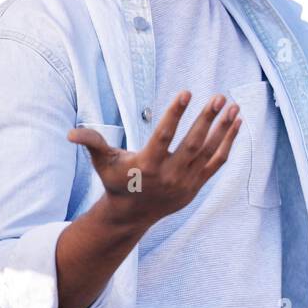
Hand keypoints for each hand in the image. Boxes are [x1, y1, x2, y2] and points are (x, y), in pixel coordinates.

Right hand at [67, 91, 241, 226]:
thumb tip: (71, 133)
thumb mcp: (103, 162)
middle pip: (193, 143)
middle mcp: (170, 175)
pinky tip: (236, 124)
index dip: (176, 114)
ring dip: (224, 128)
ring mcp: (186, 181)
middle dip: (207, 119)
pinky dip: (228, 143)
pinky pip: (217, 161)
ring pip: (209, 151)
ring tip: (234, 106)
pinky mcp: (197, 185)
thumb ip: (92, 143)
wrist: (133, 214)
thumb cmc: (117, 181)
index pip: (164, 136)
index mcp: (147, 165)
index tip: (187, 93)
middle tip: (219, 97)